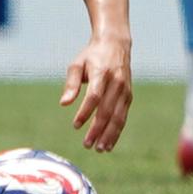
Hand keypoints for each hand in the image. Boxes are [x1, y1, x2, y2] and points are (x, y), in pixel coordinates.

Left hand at [59, 33, 131, 151]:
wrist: (115, 44)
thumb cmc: (91, 56)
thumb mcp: (76, 64)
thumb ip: (71, 84)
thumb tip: (64, 104)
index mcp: (102, 73)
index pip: (94, 96)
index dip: (85, 112)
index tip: (75, 126)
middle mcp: (116, 83)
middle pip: (107, 111)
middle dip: (97, 130)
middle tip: (87, 145)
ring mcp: (125, 90)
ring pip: (118, 117)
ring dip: (109, 135)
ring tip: (99, 149)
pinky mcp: (129, 96)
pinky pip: (123, 117)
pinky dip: (117, 131)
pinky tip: (109, 143)